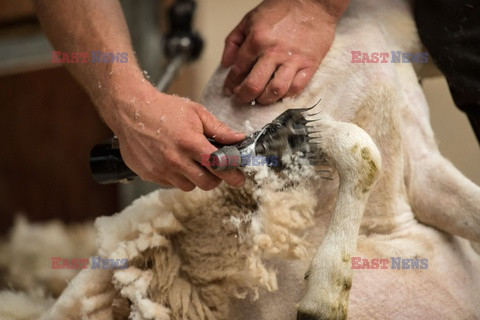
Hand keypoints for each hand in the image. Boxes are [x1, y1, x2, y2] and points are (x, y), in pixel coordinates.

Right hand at [105, 86, 245, 190]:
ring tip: (191, 162)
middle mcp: (175, 159)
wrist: (130, 110)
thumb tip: (239, 138)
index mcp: (190, 143)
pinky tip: (174, 161)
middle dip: (215, 178)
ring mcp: (160, 169)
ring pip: (189, 186)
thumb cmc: (163, 109)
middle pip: (206, 183)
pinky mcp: (149, 174)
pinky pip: (171, 184)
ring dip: (195, 178)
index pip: (218, 166)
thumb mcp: (196, 113)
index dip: (232, 174)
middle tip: (215, 169)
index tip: (239, 179)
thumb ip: (219, 129)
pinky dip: (177, 176)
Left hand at [221, 0, 347, 104]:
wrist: (314, 2)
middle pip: (254, 85)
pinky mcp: (310, 64)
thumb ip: (233, 41)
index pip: (238, 70)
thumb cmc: (282, 9)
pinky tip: (279, 94)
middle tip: (241, 99)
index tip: (229, 90)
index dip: (231, 84)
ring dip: (264, 100)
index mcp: (257, 39)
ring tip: (260, 99)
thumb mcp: (250, 19)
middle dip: (244, 96)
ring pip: (275, 90)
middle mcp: (273, 51)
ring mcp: (293, 59)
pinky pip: (297, 88)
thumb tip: (226, 64)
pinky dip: (286, 95)